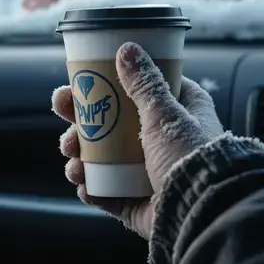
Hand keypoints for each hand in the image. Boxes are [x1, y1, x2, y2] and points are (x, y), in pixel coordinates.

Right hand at [51, 42, 222, 238]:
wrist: (201, 215)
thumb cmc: (192, 158)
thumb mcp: (166, 114)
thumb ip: (145, 83)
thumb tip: (127, 48)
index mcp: (180, 114)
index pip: (143, 88)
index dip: (113, 80)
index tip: (88, 74)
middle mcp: (164, 142)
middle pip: (112, 122)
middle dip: (81, 117)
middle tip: (62, 108)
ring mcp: (147, 173)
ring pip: (102, 157)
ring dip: (80, 154)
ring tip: (72, 156)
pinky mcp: (136, 202)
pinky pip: (105, 191)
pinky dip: (90, 187)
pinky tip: (83, 183)